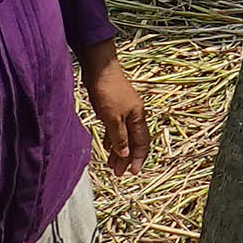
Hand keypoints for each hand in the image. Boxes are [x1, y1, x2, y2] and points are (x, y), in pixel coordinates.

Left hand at [84, 49, 152, 171]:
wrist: (100, 69)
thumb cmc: (108, 92)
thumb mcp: (112, 118)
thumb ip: (120, 137)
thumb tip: (126, 155)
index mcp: (138, 118)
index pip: (142, 143)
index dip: (138, 159)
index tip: (133, 173)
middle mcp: (134, 115)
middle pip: (133, 141)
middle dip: (126, 159)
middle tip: (118, 173)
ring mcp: (124, 111)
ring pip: (124, 136)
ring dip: (118, 151)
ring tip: (111, 165)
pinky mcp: (114, 107)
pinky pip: (116, 128)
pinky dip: (112, 139)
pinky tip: (107, 147)